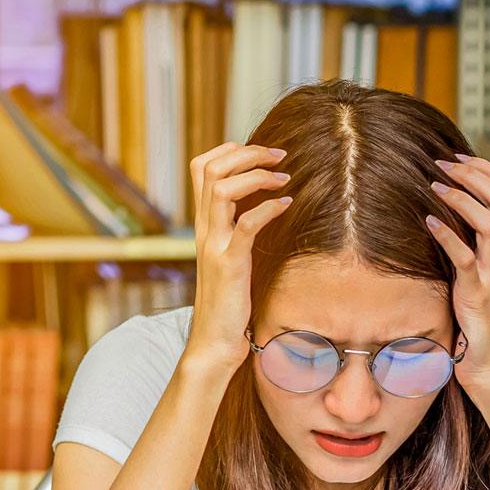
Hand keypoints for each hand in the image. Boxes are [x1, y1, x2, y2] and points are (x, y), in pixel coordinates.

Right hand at [182, 142, 293, 376]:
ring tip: (284, 177)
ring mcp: (215, 245)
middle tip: (279, 156)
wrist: (215, 339)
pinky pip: (246, 225)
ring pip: (222, 190)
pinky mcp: (230, 264)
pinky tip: (288, 205)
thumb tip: (262, 204)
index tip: (261, 153)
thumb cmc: (230, 300)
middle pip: (211, 169)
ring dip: (256, 175)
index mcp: (204, 224)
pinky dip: (268, 208)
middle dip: (246, 153)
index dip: (229, 150)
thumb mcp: (231, 256)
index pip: (202, 167)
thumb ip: (238, 228)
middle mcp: (204, 229)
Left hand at [423, 154, 489, 393]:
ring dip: (462, 200)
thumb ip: (466, 244)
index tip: (456, 156)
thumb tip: (440, 212)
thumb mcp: (471, 271)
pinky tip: (428, 223)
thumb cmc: (472, 316)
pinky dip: (448, 237)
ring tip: (434, 188)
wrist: (485, 360)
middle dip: (474, 174)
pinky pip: (466, 259)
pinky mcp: (477, 295)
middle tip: (442, 165)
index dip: (486, 169)